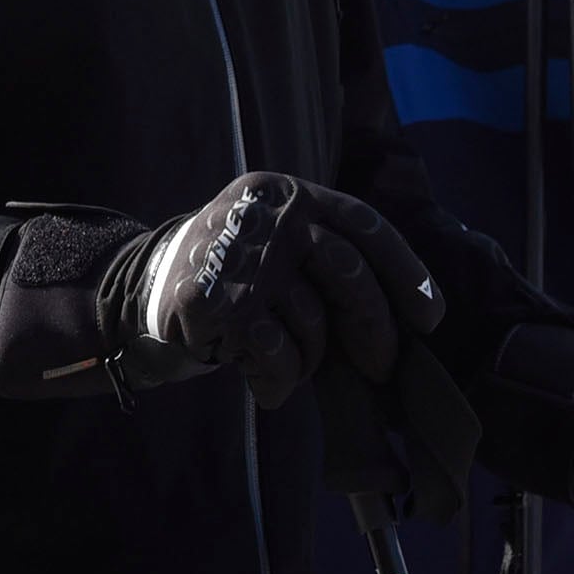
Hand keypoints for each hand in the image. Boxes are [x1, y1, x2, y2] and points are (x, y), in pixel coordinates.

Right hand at [99, 173, 445, 405]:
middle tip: (380, 367)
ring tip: (284, 361)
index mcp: (286, 193)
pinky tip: (261, 379)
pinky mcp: (218, 304)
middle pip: (349, 274)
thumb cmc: (233, 273)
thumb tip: (405, 315)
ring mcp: (242, 258)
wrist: (143, 286)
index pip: (364, 225)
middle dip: (374, 330)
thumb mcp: (275, 238)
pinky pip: (278, 355)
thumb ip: (326, 254)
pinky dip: (277, 379)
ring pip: (315, 323)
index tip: (430, 318)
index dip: (405, 272)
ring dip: (309, 359)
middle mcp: (266, 215)